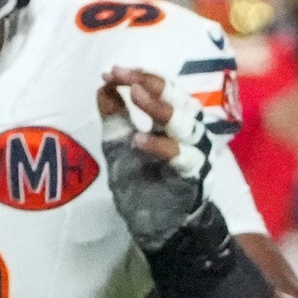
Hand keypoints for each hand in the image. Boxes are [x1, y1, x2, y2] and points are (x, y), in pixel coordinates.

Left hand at [98, 66, 212, 251]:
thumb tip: (103, 84)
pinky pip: (182, 157)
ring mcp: (193, 153)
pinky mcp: (193, 177)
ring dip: (159, 107)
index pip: (162, 90)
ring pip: (185, 123)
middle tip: (124, 76)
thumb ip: (114, 115)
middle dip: (150, 83)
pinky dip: (161, 147)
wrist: (153, 225)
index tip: (112, 72)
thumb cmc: (141, 182)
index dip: (140, 77)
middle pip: (177, 99)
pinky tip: (138, 141)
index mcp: (172, 120)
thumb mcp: (118, 145)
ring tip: (134, 95)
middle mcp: (188, 132)